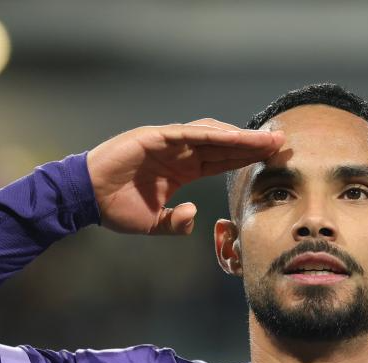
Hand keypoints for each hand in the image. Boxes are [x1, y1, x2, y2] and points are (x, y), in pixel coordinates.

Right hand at [85, 118, 284, 234]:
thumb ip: (176, 222)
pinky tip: (233, 136)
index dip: (248, 159)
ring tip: (265, 140)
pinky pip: (187, 134)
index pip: (223, 161)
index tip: (274, 159)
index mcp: (182, 170)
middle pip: (224, 145)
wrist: (84, 199)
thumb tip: (195, 216)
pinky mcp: (153, 137)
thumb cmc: (116, 208)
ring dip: (239, 136)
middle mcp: (179, 152)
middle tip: (283, 143)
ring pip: (211, 135)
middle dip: (253, 144)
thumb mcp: (154, 223)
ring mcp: (167, 142)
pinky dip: (210, 134)